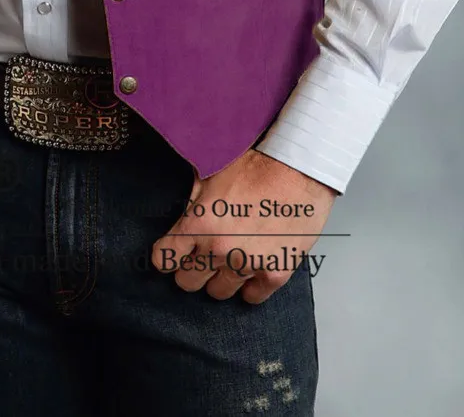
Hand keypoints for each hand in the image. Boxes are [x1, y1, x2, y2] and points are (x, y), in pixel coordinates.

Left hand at [150, 149, 336, 304]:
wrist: (298, 168)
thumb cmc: (258, 165)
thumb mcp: (211, 174)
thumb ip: (192, 201)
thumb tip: (181, 216)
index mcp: (199, 223)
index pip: (164, 259)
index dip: (168, 254)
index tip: (174, 253)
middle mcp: (219, 249)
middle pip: (187, 282)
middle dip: (192, 268)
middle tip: (203, 255)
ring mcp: (247, 265)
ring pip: (218, 292)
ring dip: (221, 277)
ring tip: (231, 258)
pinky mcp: (274, 274)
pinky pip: (251, 298)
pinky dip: (250, 286)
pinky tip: (252, 269)